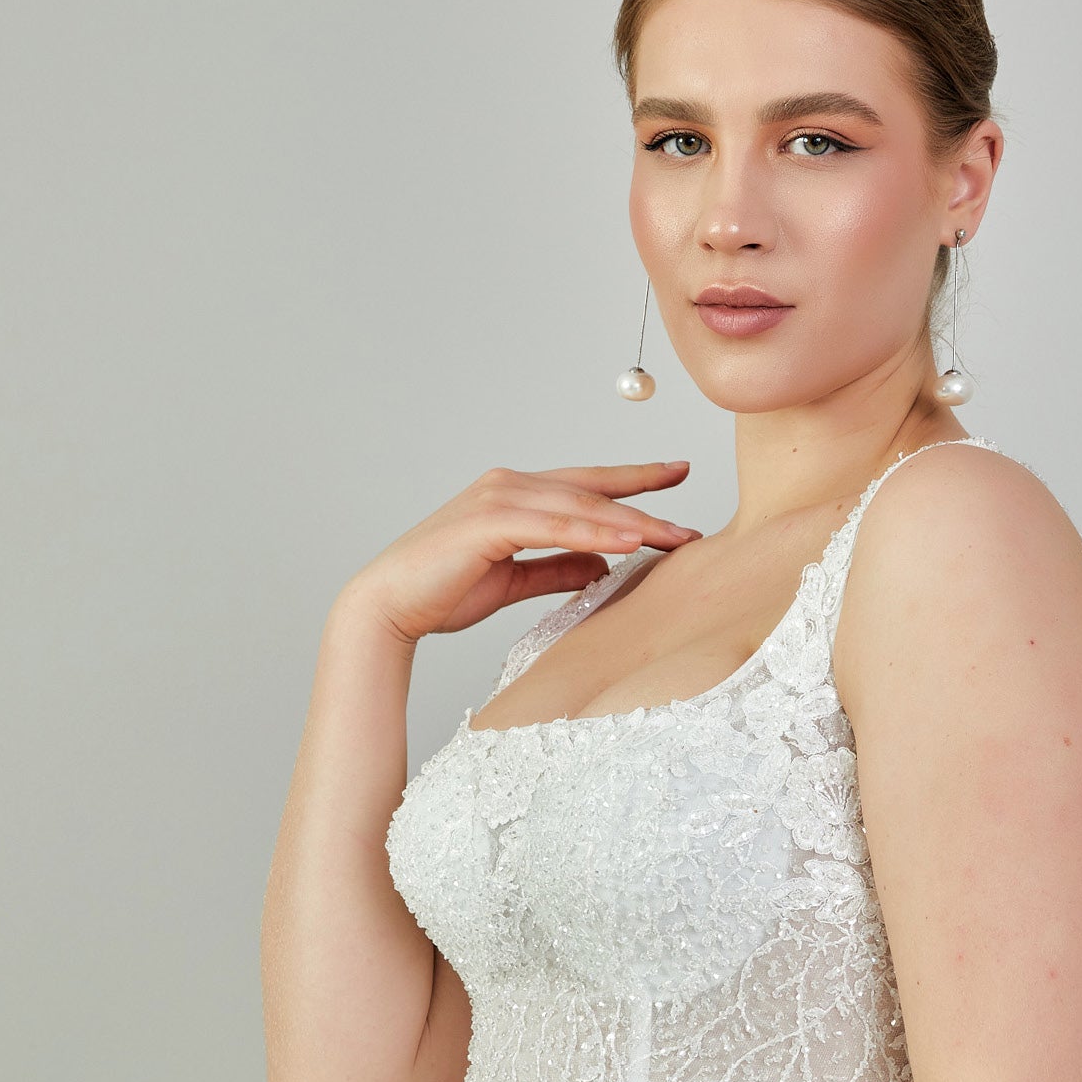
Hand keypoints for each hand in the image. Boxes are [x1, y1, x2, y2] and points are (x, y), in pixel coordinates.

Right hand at [344, 460, 702, 646]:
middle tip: (691, 519)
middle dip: (647, 502)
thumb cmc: (444, 593)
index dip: (634, 481)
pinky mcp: (490, 521)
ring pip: (580, 506)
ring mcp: (499, 497)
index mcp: (516, 496)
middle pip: (592, 490)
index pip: (587, 484)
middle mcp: (509, 485)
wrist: (390, 606)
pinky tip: (628, 542)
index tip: (676, 475)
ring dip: (631, 522)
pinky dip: (594, 532)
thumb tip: (603, 564)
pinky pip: (555, 526)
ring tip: (674, 538)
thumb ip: (559, 567)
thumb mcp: (516, 580)